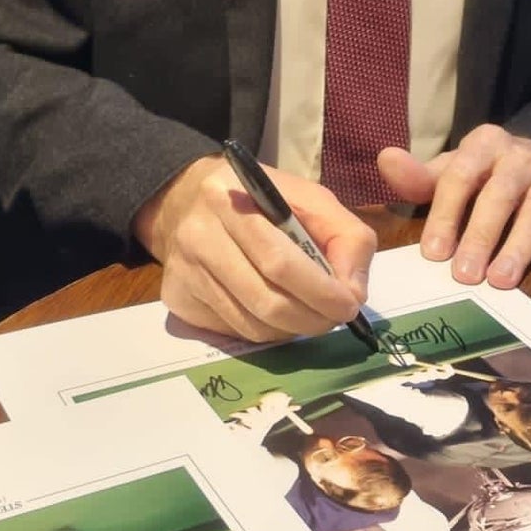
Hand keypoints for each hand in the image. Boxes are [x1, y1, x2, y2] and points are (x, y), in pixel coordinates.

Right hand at [133, 156, 376, 344]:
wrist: (189, 204)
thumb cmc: (261, 202)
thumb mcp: (311, 200)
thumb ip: (346, 237)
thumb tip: (353, 292)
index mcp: (231, 199)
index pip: (279, 260)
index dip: (319, 290)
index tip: (348, 305)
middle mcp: (198, 236)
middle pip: (266, 300)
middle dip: (312, 317)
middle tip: (334, 318)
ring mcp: (185, 272)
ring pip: (252, 325)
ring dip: (292, 329)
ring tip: (308, 313)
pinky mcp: (177, 300)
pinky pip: (234, 332)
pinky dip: (266, 331)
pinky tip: (274, 312)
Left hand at [378, 128, 530, 287]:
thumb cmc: (482, 175)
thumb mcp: (449, 171)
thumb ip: (419, 176)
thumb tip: (386, 159)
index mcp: (483, 143)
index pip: (460, 177)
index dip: (446, 215)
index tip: (433, 253)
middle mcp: (522, 154)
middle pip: (499, 195)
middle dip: (480, 237)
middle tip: (464, 276)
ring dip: (520, 246)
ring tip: (501, 281)